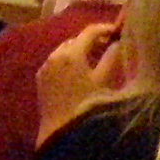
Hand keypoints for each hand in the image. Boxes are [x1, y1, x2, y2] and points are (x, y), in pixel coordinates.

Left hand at [35, 21, 129, 136]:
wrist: (60, 130)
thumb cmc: (86, 104)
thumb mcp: (104, 80)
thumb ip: (112, 57)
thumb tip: (118, 43)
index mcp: (71, 53)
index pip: (90, 31)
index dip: (105, 28)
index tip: (117, 31)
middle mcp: (55, 55)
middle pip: (76, 39)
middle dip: (92, 40)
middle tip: (108, 46)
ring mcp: (45, 66)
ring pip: (65, 50)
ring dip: (79, 51)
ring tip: (94, 60)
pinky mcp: (41, 78)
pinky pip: (56, 62)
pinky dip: (67, 61)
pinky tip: (77, 72)